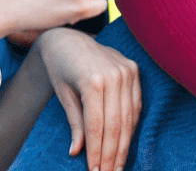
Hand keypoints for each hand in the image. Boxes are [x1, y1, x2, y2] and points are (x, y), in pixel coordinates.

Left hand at [37, 29, 139, 170]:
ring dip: (124, 144)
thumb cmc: (60, 67)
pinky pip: (136, 105)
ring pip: (129, 117)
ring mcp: (127, 71)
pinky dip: (132, 126)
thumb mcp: (63, 95)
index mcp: (92, 79)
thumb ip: (74, 122)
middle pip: (116, 124)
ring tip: (117, 165)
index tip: (94, 170)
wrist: (68, 38)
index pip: (97, 125)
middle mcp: (114, 74)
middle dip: (111, 153)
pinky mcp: (134, 70)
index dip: (96, 150)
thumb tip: (77, 151)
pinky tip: (126, 143)